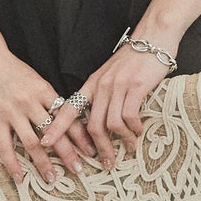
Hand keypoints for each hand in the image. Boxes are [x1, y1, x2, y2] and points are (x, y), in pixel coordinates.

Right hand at [0, 47, 97, 185]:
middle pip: (54, 133)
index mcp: (45, 91)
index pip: (68, 116)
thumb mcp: (37, 80)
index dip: (81, 135)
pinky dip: (12, 164)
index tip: (91, 150)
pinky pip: (5, 146)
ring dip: (43, 163)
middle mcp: (31, 103)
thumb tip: (68, 118)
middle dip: (68, 154)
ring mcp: (13, 113)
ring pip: (32, 143)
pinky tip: (20, 177)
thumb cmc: (13, 70)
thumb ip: (49, 99)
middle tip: (78, 170)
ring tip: (52, 178)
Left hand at [40, 41, 172, 169]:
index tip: (46, 144)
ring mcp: (118, 86)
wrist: (153, 37)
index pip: (69, 107)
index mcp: (92, 84)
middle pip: (92, 125)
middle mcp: (101, 86)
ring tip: (129, 148)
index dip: (56, 127)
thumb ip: (104, 94)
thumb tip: (102, 121)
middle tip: (106, 163)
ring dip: (121, 141)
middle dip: (99, 148)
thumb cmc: (135, 59)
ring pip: (111, 123)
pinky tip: (139, 131)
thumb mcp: (111, 75)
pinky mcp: (135, 87)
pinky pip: (129, 116)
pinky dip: (134, 128)